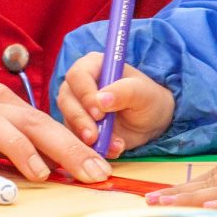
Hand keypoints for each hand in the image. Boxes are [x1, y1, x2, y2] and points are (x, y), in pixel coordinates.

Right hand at [54, 52, 174, 157]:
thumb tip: (100, 100)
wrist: (150, 122)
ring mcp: (75, 107)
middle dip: (80, 120)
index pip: (77, 76)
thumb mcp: (142, 93)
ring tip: (113, 146)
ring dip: (87, 137)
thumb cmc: (147, 99)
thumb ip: (123, 92)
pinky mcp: (76, 128)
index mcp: (93, 66)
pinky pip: (76, 139)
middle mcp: (79, 85)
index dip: (85, 94)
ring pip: (68, 121)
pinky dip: (93, 148)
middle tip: (94, 136)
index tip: (98, 113)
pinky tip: (112, 150)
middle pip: (66, 100)